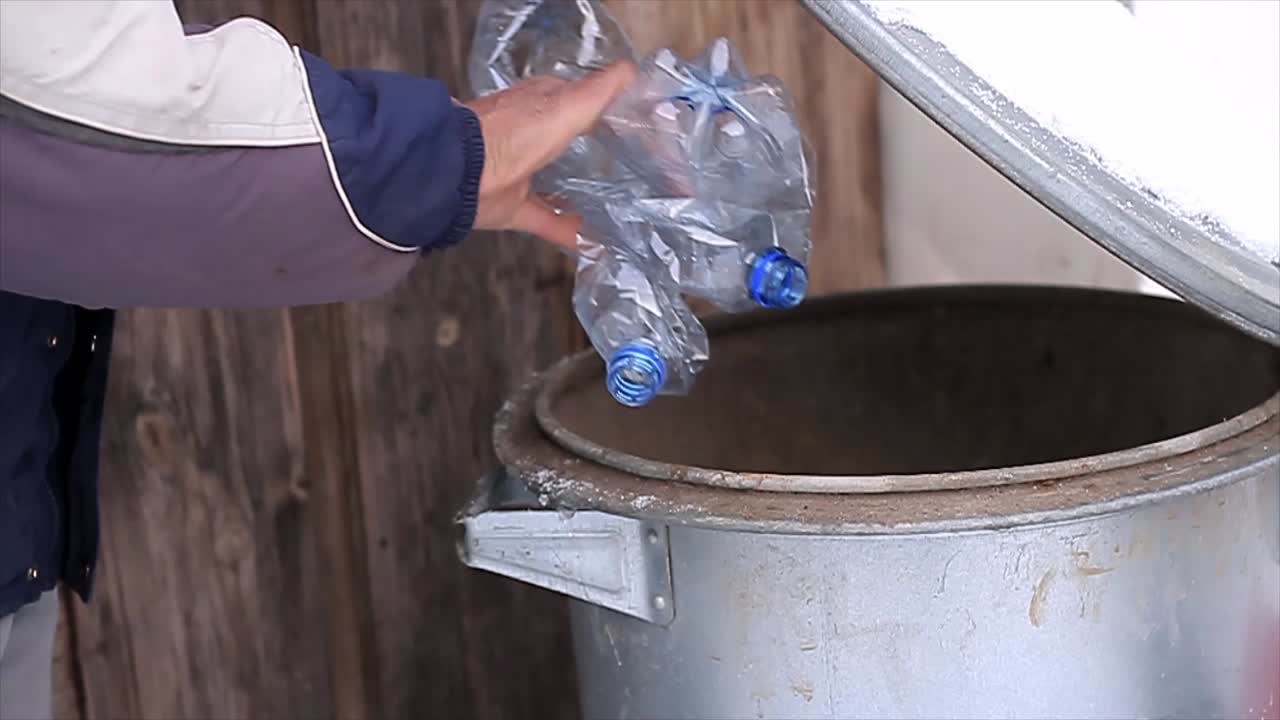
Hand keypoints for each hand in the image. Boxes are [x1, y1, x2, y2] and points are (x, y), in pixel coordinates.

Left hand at [465, 61, 637, 250]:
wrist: (459, 169)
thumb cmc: (517, 130)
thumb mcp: (569, 104)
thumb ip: (602, 90)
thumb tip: (633, 70)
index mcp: (545, 104)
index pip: (586, 102)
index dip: (613, 114)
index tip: (642, 132)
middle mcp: (532, 134)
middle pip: (574, 142)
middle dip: (600, 155)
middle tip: (637, 171)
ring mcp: (521, 172)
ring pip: (561, 182)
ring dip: (584, 193)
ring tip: (619, 205)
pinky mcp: (514, 207)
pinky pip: (548, 221)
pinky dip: (568, 232)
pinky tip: (591, 243)